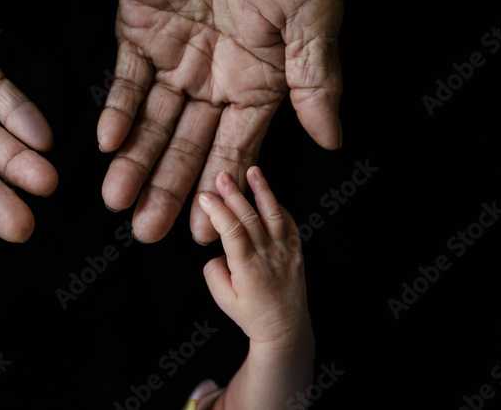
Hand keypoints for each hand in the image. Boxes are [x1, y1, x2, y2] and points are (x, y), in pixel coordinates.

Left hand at [97, 0, 342, 242]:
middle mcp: (215, 76)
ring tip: (118, 202)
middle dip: (167, 189)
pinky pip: (125, 81)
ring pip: (152, 122)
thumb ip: (314, 78)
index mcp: (261, 79)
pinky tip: (107, 143)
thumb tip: (333, 140)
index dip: (218, 187)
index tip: (203, 229)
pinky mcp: (137, 30)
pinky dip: (116, 111)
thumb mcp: (313, 14)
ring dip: (135, 161)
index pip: (236, 147)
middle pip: (188, 145)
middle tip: (145, 232)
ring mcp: (174, 55)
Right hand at [198, 167, 310, 347]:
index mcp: (248, 267)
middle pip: (250, 217)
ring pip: (273, 214)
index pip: (231, 231)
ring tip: (253, 171)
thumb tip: (215, 251)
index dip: (217, 211)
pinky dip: (279, 206)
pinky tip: (268, 193)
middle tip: (221, 175)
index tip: (204, 197)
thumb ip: (214, 272)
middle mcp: (268, 255)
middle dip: (234, 193)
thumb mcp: (223, 300)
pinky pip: (289, 223)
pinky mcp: (296, 251)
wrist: (286, 328)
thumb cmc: (252, 315)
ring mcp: (285, 251)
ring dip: (262, 190)